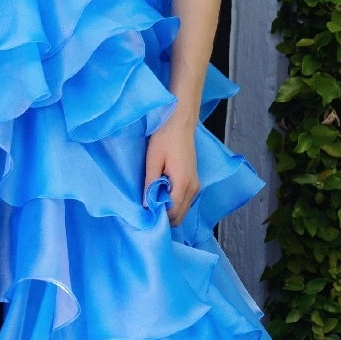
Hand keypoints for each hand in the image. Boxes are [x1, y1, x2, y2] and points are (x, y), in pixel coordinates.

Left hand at [144, 112, 200, 227]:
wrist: (181, 122)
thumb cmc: (165, 137)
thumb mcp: (153, 159)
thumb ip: (150, 183)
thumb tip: (146, 205)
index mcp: (183, 183)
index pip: (172, 213)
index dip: (158, 217)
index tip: (144, 213)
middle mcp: (193, 188)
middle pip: (179, 216)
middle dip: (164, 217)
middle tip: (147, 210)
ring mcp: (196, 185)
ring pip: (182, 210)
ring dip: (169, 210)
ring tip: (153, 201)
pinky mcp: (194, 181)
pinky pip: (184, 201)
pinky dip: (174, 203)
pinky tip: (162, 195)